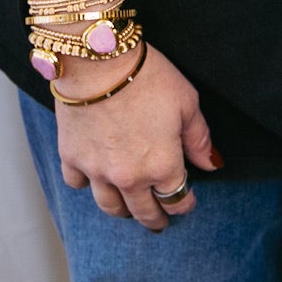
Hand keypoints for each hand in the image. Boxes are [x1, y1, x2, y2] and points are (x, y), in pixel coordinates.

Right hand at [55, 41, 221, 230]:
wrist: (98, 61)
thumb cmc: (147, 76)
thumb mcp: (187, 102)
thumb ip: (199, 139)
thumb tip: (210, 164)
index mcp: (163, 166)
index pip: (177, 199)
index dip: (185, 203)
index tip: (187, 199)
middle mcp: (130, 177)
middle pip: (144, 212)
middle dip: (156, 219)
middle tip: (159, 221)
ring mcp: (97, 171)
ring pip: (110, 207)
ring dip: (123, 211)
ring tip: (128, 210)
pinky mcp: (71, 157)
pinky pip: (78, 184)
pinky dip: (86, 184)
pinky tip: (93, 178)